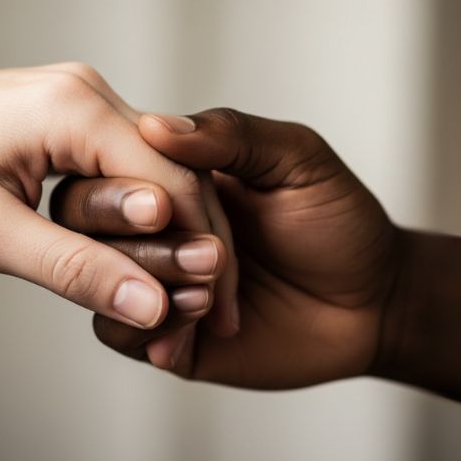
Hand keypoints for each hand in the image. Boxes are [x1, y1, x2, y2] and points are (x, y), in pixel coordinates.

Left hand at [0, 63, 236, 331]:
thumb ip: (75, 270)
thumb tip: (152, 307)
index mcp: (75, 105)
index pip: (175, 180)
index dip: (204, 252)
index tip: (213, 315)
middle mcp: (85, 91)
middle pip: (173, 175)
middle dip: (193, 248)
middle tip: (203, 322)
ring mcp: (74, 100)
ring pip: (149, 174)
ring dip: (164, 237)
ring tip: (174, 304)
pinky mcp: (59, 119)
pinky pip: (117, 169)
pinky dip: (132, 219)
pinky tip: (138, 263)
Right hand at [54, 108, 399, 386]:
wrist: (377, 304)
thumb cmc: (341, 222)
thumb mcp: (297, 160)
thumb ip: (232, 135)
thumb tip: (157, 125)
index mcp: (173, 171)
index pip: (108, 162)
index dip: (122, 182)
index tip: (161, 202)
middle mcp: (152, 223)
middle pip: (84, 219)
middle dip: (133, 237)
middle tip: (206, 255)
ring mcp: (153, 279)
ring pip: (95, 278)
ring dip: (144, 283)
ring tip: (207, 292)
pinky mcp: (166, 335)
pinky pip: (121, 333)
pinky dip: (147, 328)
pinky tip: (195, 323)